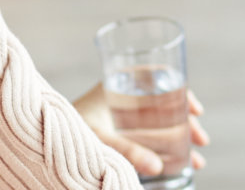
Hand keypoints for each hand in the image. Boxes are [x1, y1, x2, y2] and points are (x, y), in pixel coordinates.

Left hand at [72, 83, 209, 176]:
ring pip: (160, 123)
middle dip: (187, 122)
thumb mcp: (99, 139)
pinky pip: (148, 138)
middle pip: (164, 103)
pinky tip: (176, 164)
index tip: (196, 109)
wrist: (42, 140)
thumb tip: (158, 167)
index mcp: (115, 86)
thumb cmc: (65, 130)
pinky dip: (165, 148)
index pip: (154, 76)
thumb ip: (127, 152)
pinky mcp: (116, 135)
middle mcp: (120, 98)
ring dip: (181, 139)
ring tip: (196, 160)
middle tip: (202, 140)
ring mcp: (119, 117)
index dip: (180, 91)